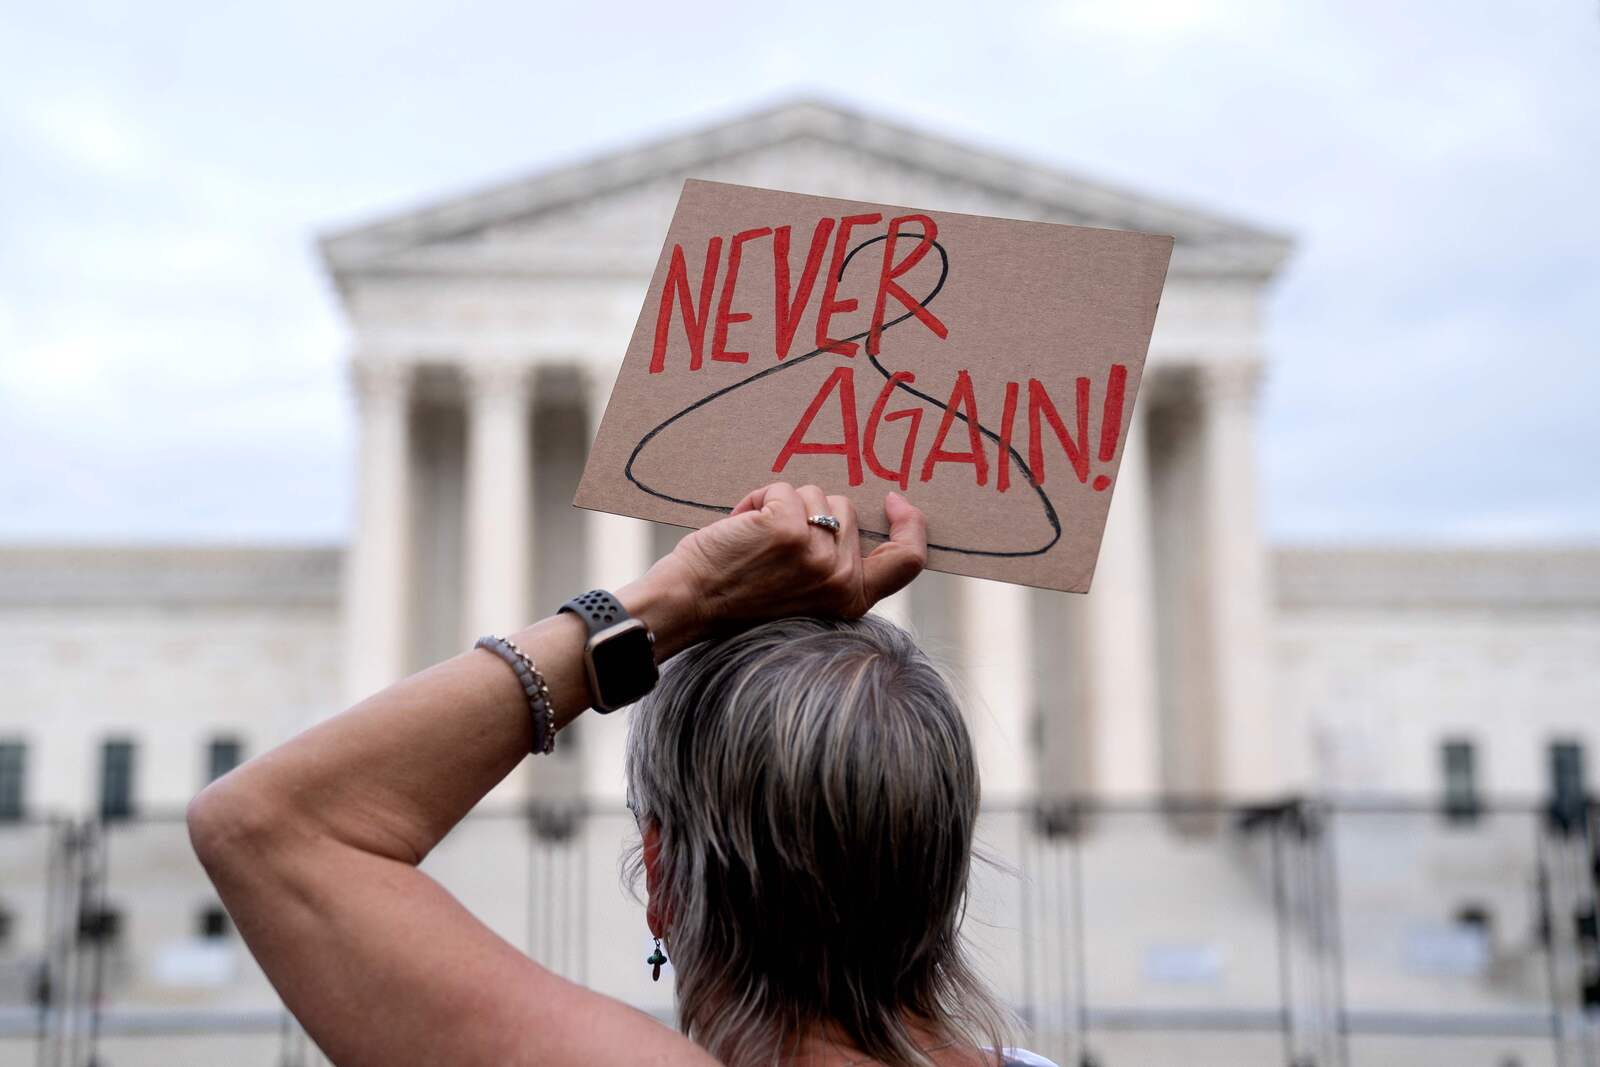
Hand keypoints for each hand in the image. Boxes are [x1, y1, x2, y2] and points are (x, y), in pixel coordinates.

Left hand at [622, 483, 927, 653]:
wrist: (689, 605)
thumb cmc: (738, 596)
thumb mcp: (804, 592)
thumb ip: (833, 562)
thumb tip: (846, 509)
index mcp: (852, 599)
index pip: (908, 560)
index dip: (911, 524)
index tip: (894, 499)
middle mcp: (842, 580)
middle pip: (847, 509)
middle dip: (810, 512)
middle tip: (773, 544)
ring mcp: (817, 555)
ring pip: (815, 495)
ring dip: (782, 504)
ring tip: (754, 538)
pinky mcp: (788, 530)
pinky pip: (783, 489)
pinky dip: (758, 499)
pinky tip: (740, 528)